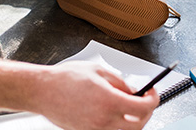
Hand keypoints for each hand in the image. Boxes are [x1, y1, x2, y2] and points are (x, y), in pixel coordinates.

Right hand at [33, 62, 158, 129]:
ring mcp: (95, 129)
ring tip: (128, 105)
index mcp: (109, 101)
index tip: (152, 92)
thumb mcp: (98, 71)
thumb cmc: (65, 79)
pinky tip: (112, 111)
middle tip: (144, 100)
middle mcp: (104, 119)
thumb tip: (133, 90)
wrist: (42, 91)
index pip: (144, 108)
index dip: (153, 99)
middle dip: (147, 113)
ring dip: (131, 120)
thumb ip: (120, 82)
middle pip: (139, 125)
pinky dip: (116, 123)